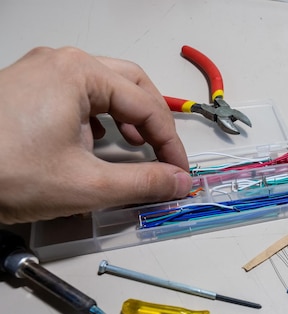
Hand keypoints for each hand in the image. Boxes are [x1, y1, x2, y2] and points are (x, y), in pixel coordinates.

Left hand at [0, 47, 192, 223]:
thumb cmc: (1, 172)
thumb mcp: (87, 184)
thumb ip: (144, 182)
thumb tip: (178, 182)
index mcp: (79, 73)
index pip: (147, 106)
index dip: (171, 144)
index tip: (179, 172)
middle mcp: (60, 63)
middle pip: (131, 84)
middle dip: (153, 121)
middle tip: (164, 154)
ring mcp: (39, 72)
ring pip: (104, 86)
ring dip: (127, 116)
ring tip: (136, 146)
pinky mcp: (25, 88)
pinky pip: (77, 93)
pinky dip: (99, 115)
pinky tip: (96, 141)